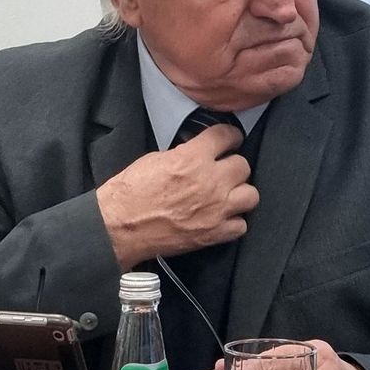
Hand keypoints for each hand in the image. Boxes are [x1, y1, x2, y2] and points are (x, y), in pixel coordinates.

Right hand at [96, 124, 257, 268]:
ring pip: (251, 195)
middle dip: (232, 166)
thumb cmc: (128, 194)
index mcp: (191, 158)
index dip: (229, 136)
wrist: (119, 226)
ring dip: (239, 193)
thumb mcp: (152, 160)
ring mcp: (216, 209)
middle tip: (221, 170)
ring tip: (226, 195)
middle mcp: (210, 182)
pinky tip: (220, 217)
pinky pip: (241, 225)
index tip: (229, 140)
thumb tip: (194, 154)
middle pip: (243, 165)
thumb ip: (181, 155)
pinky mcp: (214, 233)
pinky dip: (233, 221)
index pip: (226, 136)